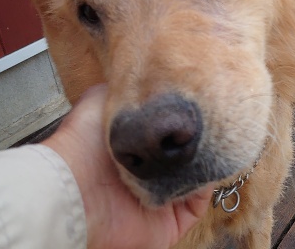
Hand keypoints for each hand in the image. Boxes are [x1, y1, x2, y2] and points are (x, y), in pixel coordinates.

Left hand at [43, 85, 212, 248]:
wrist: (75, 189)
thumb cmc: (82, 143)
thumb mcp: (102, 99)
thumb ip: (127, 88)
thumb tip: (145, 72)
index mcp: (132, 148)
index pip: (166, 135)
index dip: (183, 121)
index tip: (200, 104)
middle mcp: (147, 174)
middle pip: (183, 156)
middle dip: (199, 139)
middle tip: (215, 120)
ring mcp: (159, 198)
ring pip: (194, 179)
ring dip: (207, 161)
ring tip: (219, 137)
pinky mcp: (169, 223)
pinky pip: (197, 205)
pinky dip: (206, 186)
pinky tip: (211, 163)